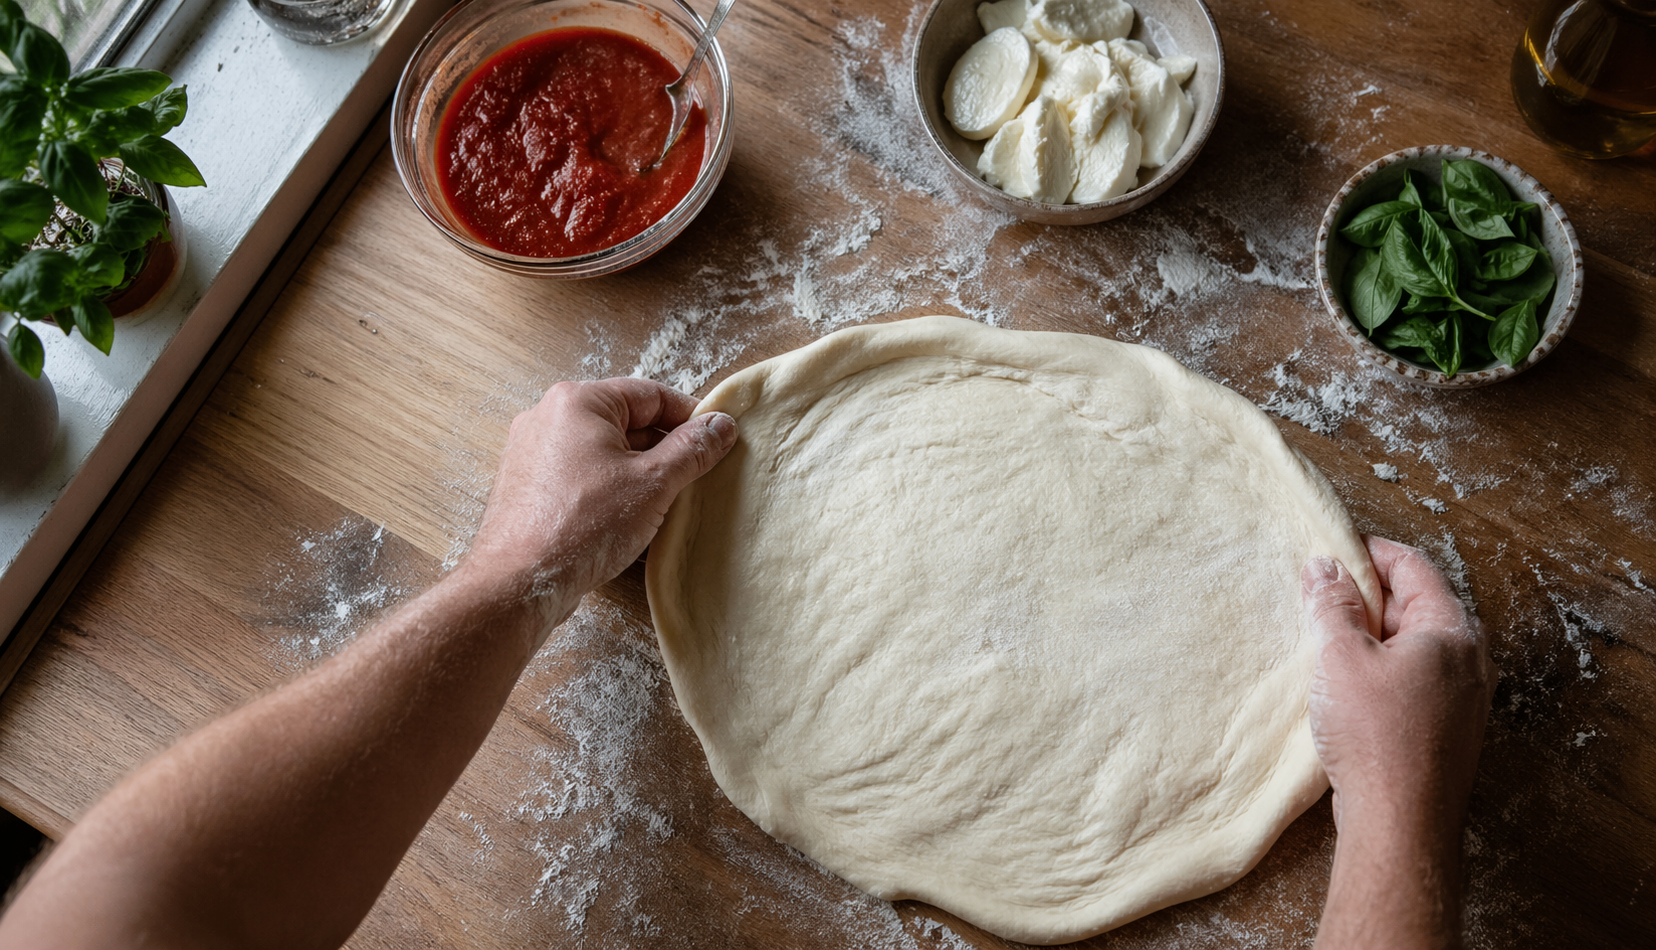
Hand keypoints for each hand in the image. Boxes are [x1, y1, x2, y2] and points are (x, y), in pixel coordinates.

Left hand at [463, 378, 736, 625]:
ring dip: (638, 473)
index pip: (652, 395)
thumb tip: (721, 425)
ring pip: (604, 451)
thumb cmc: (583, 526)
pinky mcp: (527, 485)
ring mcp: (532, 451)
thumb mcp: (653, 484)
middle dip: (664, 449)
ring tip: (664, 504)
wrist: (519, 583)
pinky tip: (627, 519)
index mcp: (578, 401)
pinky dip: (609, 489)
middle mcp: (548, 416)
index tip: (717, 442)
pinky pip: (581, 474)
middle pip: (626, 421)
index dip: (690, 418)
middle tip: (695, 478)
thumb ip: (692, 449)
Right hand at [1301, 536, 1494, 836]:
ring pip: (1414, 646)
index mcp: (1452, 631)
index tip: (1331, 549)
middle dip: (1367, 596)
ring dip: (1372, 637)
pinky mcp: (1448, 731)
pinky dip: (1382, 670)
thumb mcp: (1340, 657)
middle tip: (1319, 595)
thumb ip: (1332, 604)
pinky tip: (1346, 685)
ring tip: (1326, 640)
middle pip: (1416, 605)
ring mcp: (1463, 699)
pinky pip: (1414, 681)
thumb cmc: (1376, 737)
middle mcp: (1469, 660)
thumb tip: (1324, 566)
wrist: (1401, 822)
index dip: (1369, 552)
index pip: (1413, 567)